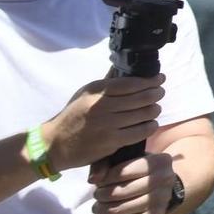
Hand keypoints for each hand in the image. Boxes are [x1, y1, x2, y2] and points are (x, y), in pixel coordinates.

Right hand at [39, 75, 164, 171]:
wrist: (54, 144)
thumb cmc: (72, 117)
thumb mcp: (84, 94)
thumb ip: (105, 83)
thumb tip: (124, 69)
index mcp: (95, 91)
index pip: (130, 83)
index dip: (149, 80)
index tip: (160, 78)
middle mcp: (101, 105)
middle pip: (141, 97)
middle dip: (156, 94)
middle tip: (160, 93)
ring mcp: (107, 124)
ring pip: (143, 114)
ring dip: (154, 110)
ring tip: (155, 108)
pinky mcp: (111, 141)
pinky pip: (140, 132)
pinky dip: (149, 126)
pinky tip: (151, 124)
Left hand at [87, 152, 178, 213]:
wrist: (159, 189)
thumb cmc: (137, 171)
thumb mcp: (124, 161)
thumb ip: (105, 164)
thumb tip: (93, 179)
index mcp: (158, 162)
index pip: (124, 171)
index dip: (106, 179)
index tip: (98, 182)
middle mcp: (164, 180)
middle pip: (122, 191)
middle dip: (102, 195)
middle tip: (96, 196)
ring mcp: (160, 200)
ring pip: (122, 208)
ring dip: (103, 211)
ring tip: (96, 209)